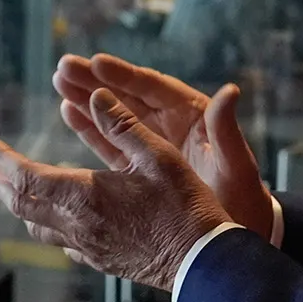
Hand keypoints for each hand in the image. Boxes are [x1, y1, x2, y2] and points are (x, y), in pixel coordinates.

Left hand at [0, 89, 231, 290]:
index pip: (25, 177)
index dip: (2, 160)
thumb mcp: (158, 156)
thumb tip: (96, 95)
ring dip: (19, 203)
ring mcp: (87, 247)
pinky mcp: (100, 260)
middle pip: (20, 204)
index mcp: (84, 196)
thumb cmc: (186, 207)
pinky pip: (60, 241)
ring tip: (14, 186)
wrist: (203, 262)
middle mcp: (77, 225)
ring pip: (36, 226)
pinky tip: (55, 215)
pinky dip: (46, 223)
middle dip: (0, 181)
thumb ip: (123, 125)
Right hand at [53, 54, 274, 239]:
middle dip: (95, 82)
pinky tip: (69, 113)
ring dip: (87, 100)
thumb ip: (226, 130)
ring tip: (59, 83)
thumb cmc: (243, 200)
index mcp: (194, 117)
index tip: (96, 63)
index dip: (124, 76)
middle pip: (127, 96)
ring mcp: (153, 146)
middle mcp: (171, 125)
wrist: (233, 239)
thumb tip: (231, 90)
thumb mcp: (237, 166)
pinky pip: (112, 143)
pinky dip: (91, 128)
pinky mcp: (141, 167)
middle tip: (64, 67)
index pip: (153, 88)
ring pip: (114, 116)